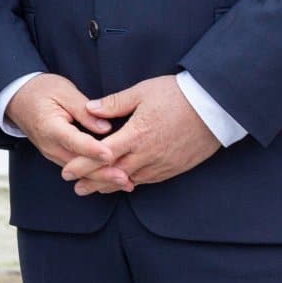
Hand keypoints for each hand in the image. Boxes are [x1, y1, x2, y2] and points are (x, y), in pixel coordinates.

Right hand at [5, 73, 117, 185]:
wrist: (18, 97)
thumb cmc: (41, 90)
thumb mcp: (64, 91)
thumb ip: (84, 109)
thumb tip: (105, 127)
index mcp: (50, 127)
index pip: (74, 141)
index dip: (94, 150)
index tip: (111, 155)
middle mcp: (50, 145)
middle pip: (79, 165)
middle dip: (103, 173)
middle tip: (125, 178)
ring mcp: (52, 153)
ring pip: (79, 172)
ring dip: (101, 178)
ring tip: (125, 183)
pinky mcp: (57, 156)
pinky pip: (77, 169)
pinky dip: (94, 174)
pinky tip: (112, 178)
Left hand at [60, 75, 220, 195]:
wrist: (214, 107)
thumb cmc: (177, 95)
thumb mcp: (142, 92)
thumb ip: (114, 103)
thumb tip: (89, 108)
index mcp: (136, 135)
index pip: (102, 155)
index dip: (83, 165)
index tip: (67, 172)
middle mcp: (148, 154)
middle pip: (114, 172)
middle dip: (92, 181)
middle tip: (75, 187)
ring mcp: (163, 163)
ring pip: (131, 179)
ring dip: (111, 185)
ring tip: (94, 190)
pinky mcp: (175, 167)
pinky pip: (149, 179)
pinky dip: (133, 182)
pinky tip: (125, 183)